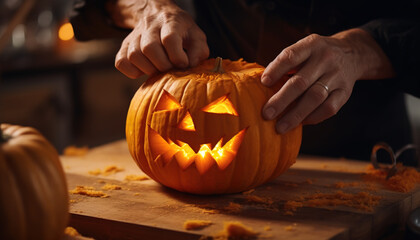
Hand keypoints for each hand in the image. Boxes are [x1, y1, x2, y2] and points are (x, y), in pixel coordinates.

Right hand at [108, 0, 208, 77]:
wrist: (158, 16)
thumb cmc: (181, 32)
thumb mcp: (196, 36)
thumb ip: (199, 52)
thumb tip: (189, 66)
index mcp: (170, 22)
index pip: (170, 39)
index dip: (177, 56)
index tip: (183, 64)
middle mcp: (150, 26)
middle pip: (150, 48)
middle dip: (162, 65)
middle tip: (170, 69)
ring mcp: (135, 36)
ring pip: (134, 56)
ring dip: (148, 69)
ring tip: (159, 70)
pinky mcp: (124, 46)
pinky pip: (121, 63)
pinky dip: (133, 72)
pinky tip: (145, 70)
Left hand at [261, 28, 394, 133]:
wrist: (353, 54)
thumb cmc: (316, 56)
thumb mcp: (304, 50)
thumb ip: (286, 64)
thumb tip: (261, 86)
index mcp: (311, 45)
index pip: (291, 56)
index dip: (276, 69)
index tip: (263, 83)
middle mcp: (325, 59)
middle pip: (301, 82)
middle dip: (281, 100)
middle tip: (266, 114)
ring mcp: (337, 76)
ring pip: (314, 98)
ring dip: (295, 114)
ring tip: (280, 127)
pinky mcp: (345, 92)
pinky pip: (328, 108)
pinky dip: (312, 117)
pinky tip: (299, 123)